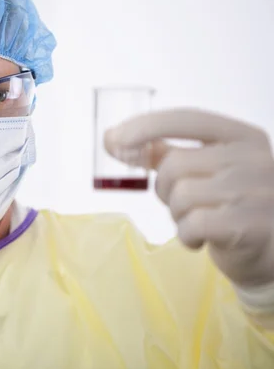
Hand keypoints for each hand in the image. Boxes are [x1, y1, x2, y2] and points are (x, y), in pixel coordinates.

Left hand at [104, 108, 273, 290]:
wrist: (267, 251)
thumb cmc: (227, 205)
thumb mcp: (201, 170)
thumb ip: (160, 152)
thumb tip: (111, 138)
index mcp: (242, 136)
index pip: (186, 118)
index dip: (145, 126)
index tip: (113, 139)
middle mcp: (256, 157)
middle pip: (175, 164)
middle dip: (165, 189)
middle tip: (183, 205)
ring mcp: (259, 191)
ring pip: (181, 195)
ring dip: (177, 215)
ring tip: (198, 221)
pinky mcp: (252, 225)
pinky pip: (193, 224)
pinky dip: (187, 235)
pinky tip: (201, 239)